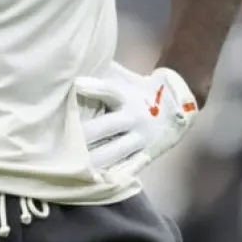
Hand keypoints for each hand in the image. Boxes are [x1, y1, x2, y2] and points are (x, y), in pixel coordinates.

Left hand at [74, 63, 198, 176]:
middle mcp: (134, 118)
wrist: (177, 105)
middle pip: (107, 126)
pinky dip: (112, 175)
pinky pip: (127, 168)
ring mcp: (140, 139)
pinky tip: (95, 182)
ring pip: (114, 152)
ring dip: (94, 159)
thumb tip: (79, 60)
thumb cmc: (138, 88)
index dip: (93, 88)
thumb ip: (104, 70)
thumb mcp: (125, 77)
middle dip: (85, 134)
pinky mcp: (145, 155)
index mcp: (128, 97)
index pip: (110, 90)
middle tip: (63, 139)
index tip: (75, 85)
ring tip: (73, 166)